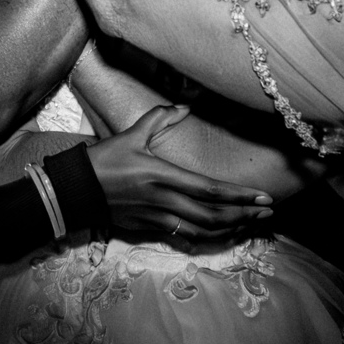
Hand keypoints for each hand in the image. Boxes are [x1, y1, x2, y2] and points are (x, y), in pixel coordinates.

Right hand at [86, 105, 273, 240]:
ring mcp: (157, 217)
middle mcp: (164, 200)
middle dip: (243, 215)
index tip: (263, 197)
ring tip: (250, 224)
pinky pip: (184, 236)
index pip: (210, 189)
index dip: (239, 195)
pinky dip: (206, 238)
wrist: (76, 191)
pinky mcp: (149, 228)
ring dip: (230, 229)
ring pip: (202, 231)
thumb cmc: (104, 160)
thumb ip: (159, 119)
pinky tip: (220, 234)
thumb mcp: (131, 135)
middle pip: (212, 215)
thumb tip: (184, 106)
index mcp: (163, 175)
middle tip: (267, 213)